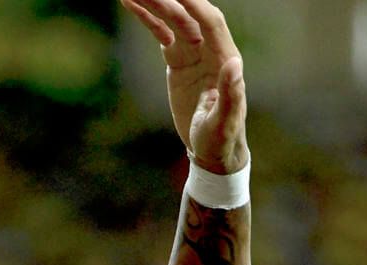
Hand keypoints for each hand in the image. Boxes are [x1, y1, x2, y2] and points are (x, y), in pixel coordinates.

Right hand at [122, 0, 247, 172]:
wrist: (211, 149)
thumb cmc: (220, 139)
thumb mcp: (224, 123)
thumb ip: (231, 94)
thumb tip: (234, 64)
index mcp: (224, 59)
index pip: (210, 21)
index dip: (193, 4)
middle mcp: (210, 49)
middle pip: (188, 14)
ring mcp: (193, 52)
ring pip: (172, 19)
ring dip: (154, 2)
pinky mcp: (177, 59)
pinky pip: (161, 31)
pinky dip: (147, 18)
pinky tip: (132, 4)